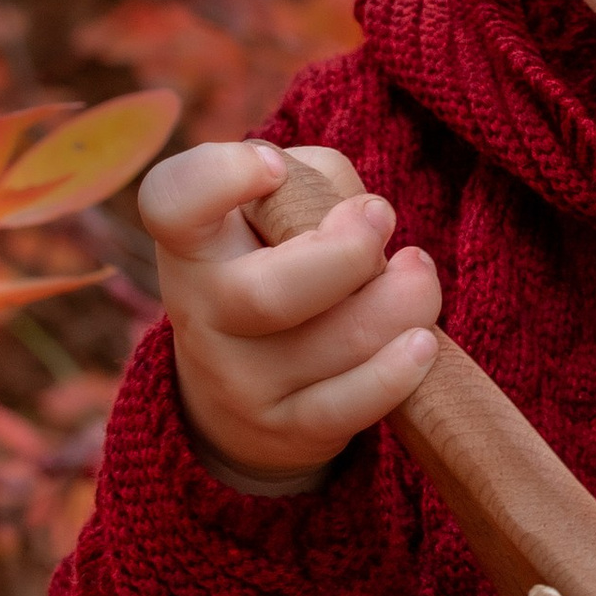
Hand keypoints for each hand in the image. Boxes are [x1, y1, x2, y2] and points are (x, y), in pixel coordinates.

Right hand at [139, 140, 440, 483]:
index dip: (221, 176)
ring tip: (416, 275)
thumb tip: (365, 215)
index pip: (173, 202)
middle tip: (381, 218)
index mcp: (191, 241)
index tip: (271, 167)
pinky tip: (422, 342)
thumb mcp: (273, 208)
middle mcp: (202, 311)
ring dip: (401, 301)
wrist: (237, 391)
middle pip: (274, 293)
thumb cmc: (273, 262)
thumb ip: (314, 181)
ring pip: (335, 343)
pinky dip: (398, 372)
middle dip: (350, 254)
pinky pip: (350, 405)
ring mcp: (240, 378)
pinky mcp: (285, 428)